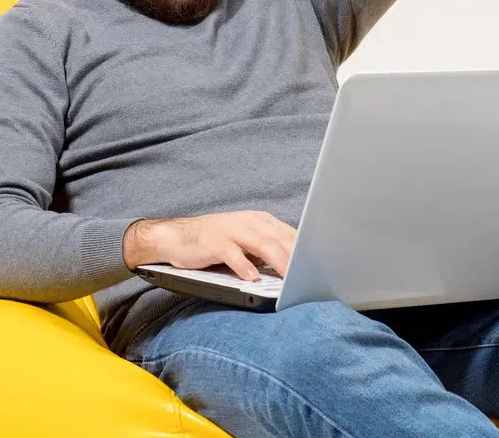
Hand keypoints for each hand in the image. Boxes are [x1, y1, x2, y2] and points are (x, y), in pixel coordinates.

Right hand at [123, 210, 296, 280]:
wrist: (177, 236)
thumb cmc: (216, 241)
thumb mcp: (247, 243)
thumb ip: (270, 251)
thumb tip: (297, 269)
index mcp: (261, 222)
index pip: (291, 235)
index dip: (307, 251)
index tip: (321, 267)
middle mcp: (250, 222)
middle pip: (280, 239)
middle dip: (298, 257)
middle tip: (312, 275)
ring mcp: (232, 231)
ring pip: (262, 244)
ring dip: (278, 260)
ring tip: (290, 277)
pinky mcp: (215, 243)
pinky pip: (232, 254)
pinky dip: (244, 265)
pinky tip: (252, 277)